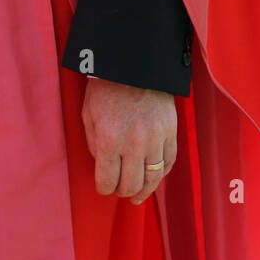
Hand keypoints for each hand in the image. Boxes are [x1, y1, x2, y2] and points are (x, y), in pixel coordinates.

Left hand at [82, 76, 176, 204]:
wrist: (133, 63)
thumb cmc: (105, 87)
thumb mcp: (89, 114)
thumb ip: (94, 144)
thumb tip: (102, 165)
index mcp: (110, 140)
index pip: (107, 181)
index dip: (104, 188)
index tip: (103, 186)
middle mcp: (134, 144)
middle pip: (131, 185)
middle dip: (122, 191)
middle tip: (119, 189)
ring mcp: (156, 139)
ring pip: (153, 179)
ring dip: (144, 190)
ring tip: (137, 195)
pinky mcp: (171, 132)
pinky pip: (169, 162)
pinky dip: (161, 173)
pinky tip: (153, 177)